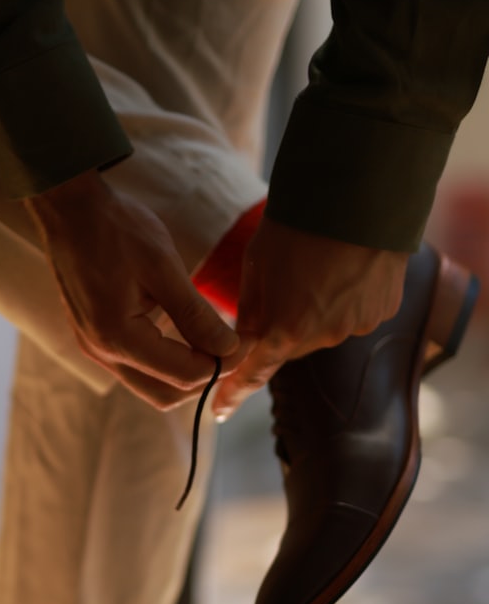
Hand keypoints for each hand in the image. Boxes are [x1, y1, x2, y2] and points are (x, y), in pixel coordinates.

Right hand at [26, 170, 240, 409]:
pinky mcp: (95, 337)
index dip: (223, 362)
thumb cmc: (116, 228)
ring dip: (186, 371)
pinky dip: (167, 359)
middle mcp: (102, 352)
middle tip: (234, 347)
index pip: (184, 374)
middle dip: (205, 377)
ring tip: (216, 342)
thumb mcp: (163, 267)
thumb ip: (195, 315)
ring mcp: (95, 347)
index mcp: (118, 338)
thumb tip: (229, 349)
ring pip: (151, 385)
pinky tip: (187, 333)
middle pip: (166, 395)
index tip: (248, 338)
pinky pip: (137, 366)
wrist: (68, 208)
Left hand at [212, 214, 409, 418]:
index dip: (235, 391)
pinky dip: (343, 300)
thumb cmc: (297, 223)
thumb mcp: (256, 263)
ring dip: (313, 311)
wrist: (359, 193)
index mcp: (284, 328)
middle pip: (290, 347)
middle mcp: (323, 337)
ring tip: (315, 269)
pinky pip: (353, 315)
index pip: (254, 373)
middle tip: (280, 287)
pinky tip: (342, 268)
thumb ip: (250, 308)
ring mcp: (357, 325)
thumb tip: (244, 336)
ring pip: (322, 331)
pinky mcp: (382, 311)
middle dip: (279, 328)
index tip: (220, 410)